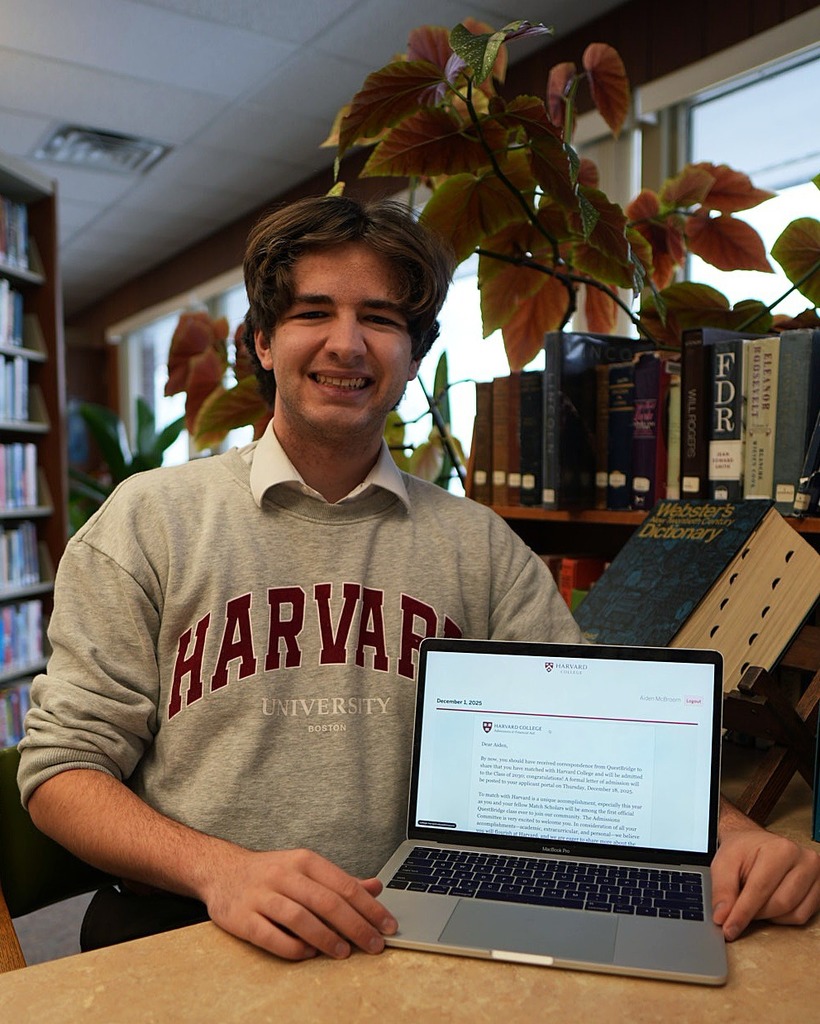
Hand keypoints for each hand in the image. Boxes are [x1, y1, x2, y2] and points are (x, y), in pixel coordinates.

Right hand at [202, 846, 397, 959]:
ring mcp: (261, 895)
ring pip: (299, 917)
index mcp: (304, 861)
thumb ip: (340, 881)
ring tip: (344, 952)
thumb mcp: (307, 869)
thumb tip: (376, 887)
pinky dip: (292, 947)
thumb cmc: (271, 873)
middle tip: (374, 945)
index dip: (369, 908)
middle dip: (355, 926)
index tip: (388, 926)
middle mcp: (284, 874)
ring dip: (326, 938)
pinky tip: (308, 953)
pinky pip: (270, 935)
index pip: (343, 885)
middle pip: (326, 902)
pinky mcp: (242, 917)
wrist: (221, 871)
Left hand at [711, 826, 819, 940]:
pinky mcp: (819, 890)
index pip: (760, 889)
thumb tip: (723, 916)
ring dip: (769, 916)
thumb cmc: (743, 851)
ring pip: (792, 913)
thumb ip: (722, 889)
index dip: (742, 912)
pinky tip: (770, 904)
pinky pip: (801, 917)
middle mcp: (804, 860)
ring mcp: (816, 876)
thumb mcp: (724, 862)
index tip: (729, 928)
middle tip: (738, 911)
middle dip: (755, 913)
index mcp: (780, 849)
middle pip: (779, 904)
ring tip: (755, 901)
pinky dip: (782, 917)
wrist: (756, 843)